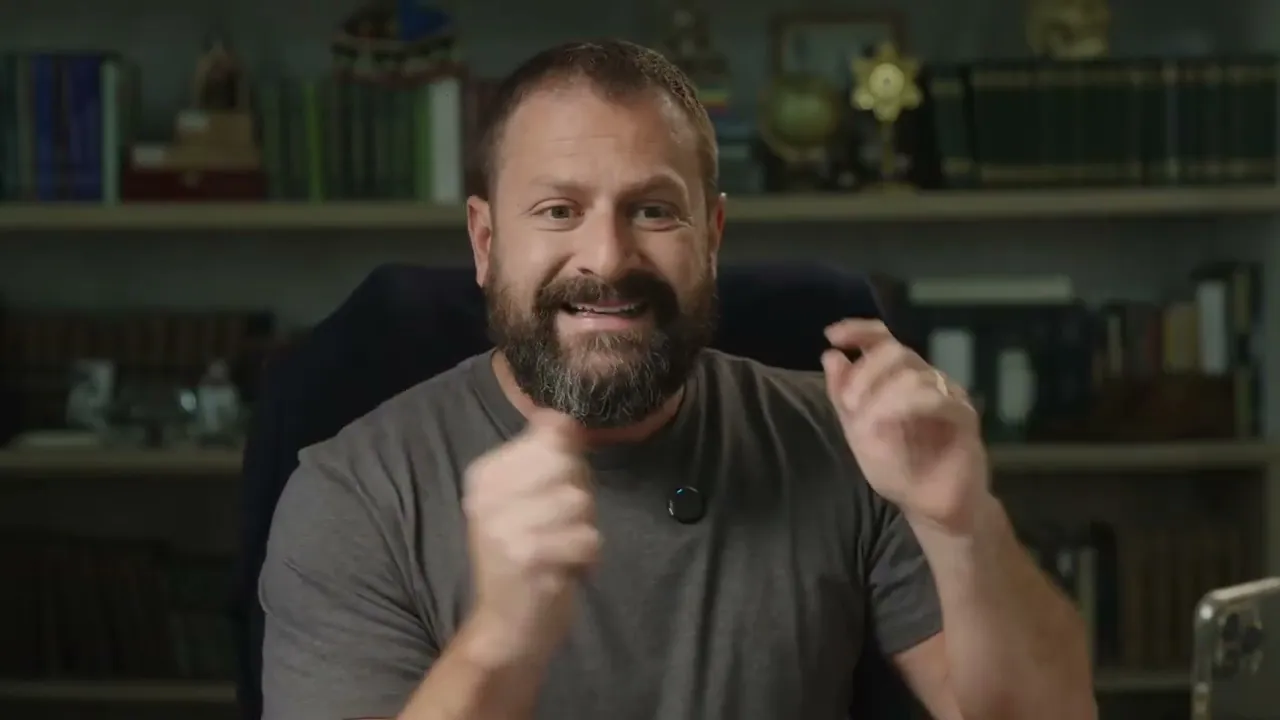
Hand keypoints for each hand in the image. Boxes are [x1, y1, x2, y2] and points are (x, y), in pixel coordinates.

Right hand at [461, 410, 599, 666]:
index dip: (570, 466)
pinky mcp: (526, 556)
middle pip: (567, 465)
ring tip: (561, 550)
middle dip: (580, 498)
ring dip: (584, 530)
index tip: (550, 498)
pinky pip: (587, 537)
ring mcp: (503, 525)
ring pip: (579, 501)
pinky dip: (587, 557)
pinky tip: (565, 569)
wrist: (507, 627)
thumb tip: (565, 418)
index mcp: (484, 474)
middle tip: (560, 529)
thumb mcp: (531, 498)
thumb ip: (550, 456)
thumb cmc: (528, 557)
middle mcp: (486, 495)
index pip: (551, 436)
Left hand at [820, 318, 990, 535]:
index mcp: (898, 379)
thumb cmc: (897, 469)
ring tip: (867, 424)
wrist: (930, 506)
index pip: (882, 340)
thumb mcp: (858, 432)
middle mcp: (924, 380)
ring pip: (913, 373)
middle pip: (895, 351)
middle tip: (850, 401)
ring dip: (882, 395)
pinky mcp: (964, 415)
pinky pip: (937, 398)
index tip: (833, 335)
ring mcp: (947, 395)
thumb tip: (830, 356)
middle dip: (866, 372)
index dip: (859, 331)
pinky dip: (908, 406)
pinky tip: (891, 423)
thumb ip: (843, 396)